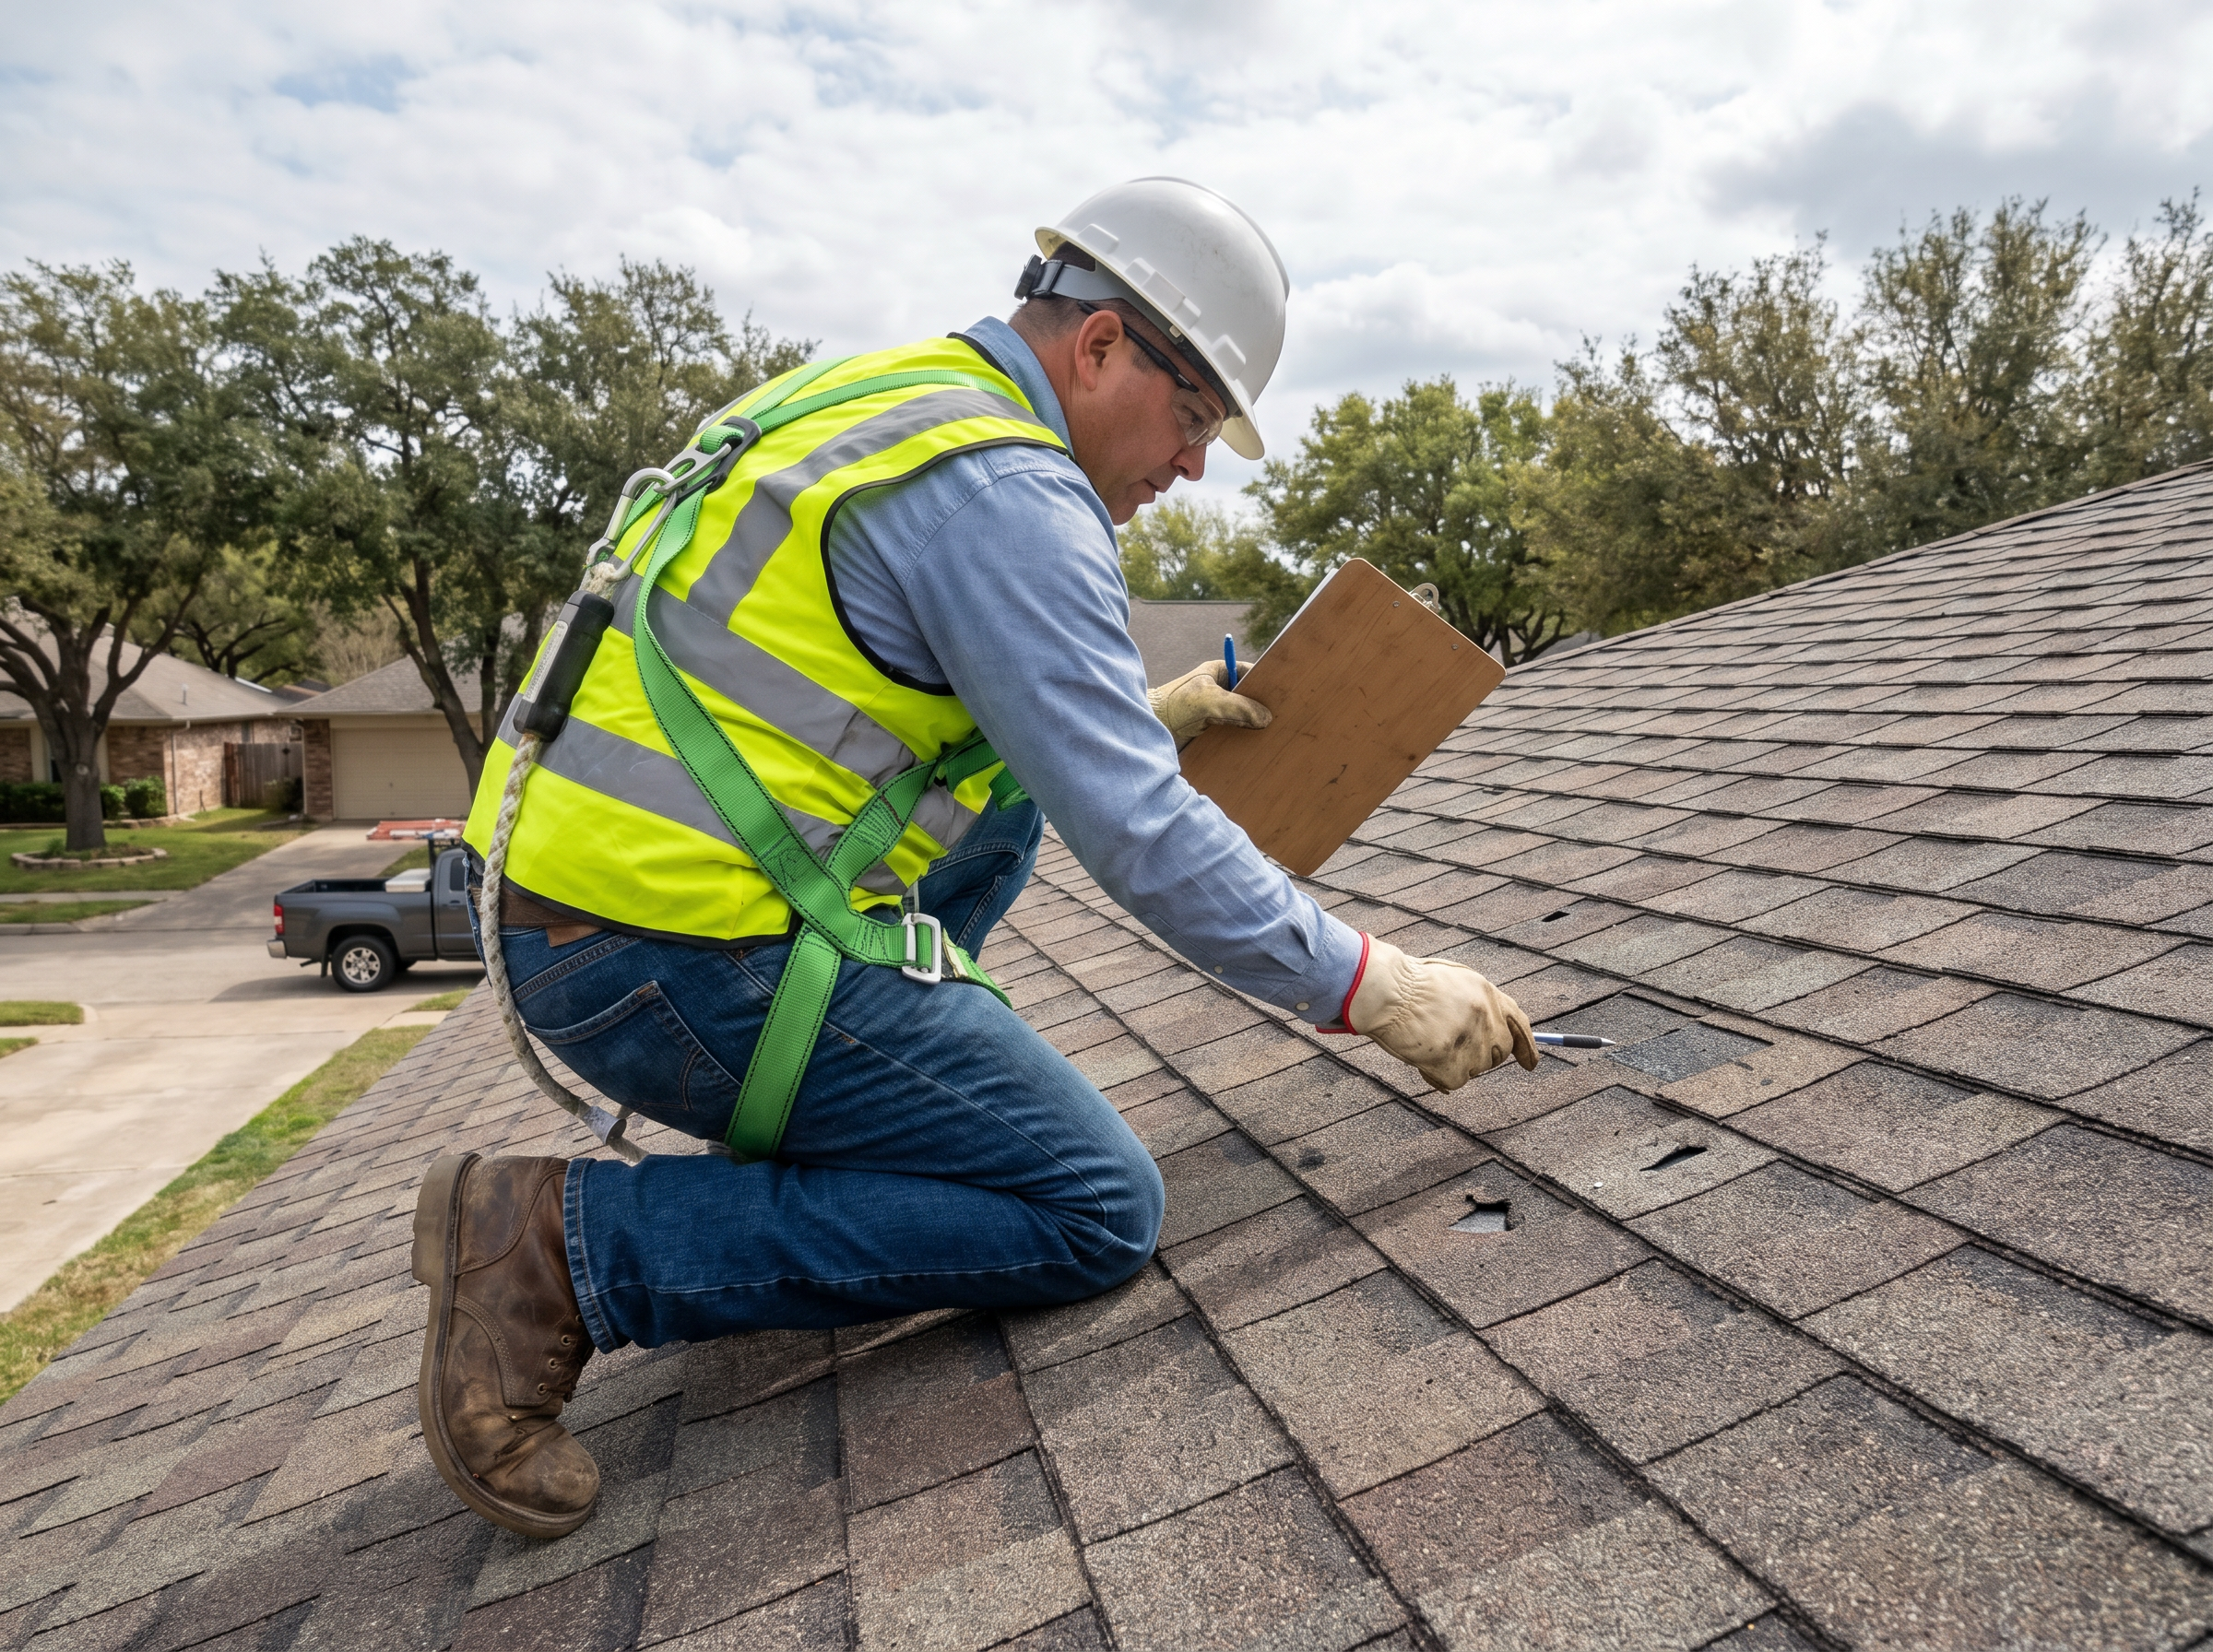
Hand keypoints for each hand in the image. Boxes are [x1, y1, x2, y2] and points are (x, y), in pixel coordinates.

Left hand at [1147, 659, 1272, 748]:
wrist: (1148, 731)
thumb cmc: (1174, 706)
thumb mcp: (1209, 700)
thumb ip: (1238, 707)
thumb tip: (1266, 718)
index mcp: (1220, 671)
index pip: (1252, 674)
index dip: (1267, 684)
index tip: (1284, 696)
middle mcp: (1220, 689)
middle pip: (1251, 696)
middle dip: (1263, 707)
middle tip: (1283, 718)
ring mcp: (1217, 710)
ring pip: (1245, 716)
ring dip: (1254, 725)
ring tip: (1275, 734)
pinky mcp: (1213, 729)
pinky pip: (1235, 732)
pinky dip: (1244, 738)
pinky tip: (1256, 745)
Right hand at [1341, 935, 1538, 1091]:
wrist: (1384, 991)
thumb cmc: (1408, 983)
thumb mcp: (1452, 981)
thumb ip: (1475, 1004)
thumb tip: (1487, 1031)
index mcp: (1487, 993)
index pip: (1519, 1024)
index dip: (1528, 1047)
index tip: (1531, 1064)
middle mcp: (1485, 1018)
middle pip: (1499, 1053)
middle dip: (1482, 1056)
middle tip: (1453, 1047)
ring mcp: (1471, 1042)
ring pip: (1475, 1068)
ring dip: (1455, 1063)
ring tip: (1427, 1043)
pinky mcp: (1452, 1063)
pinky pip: (1454, 1081)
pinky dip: (1438, 1076)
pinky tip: (1421, 1058)